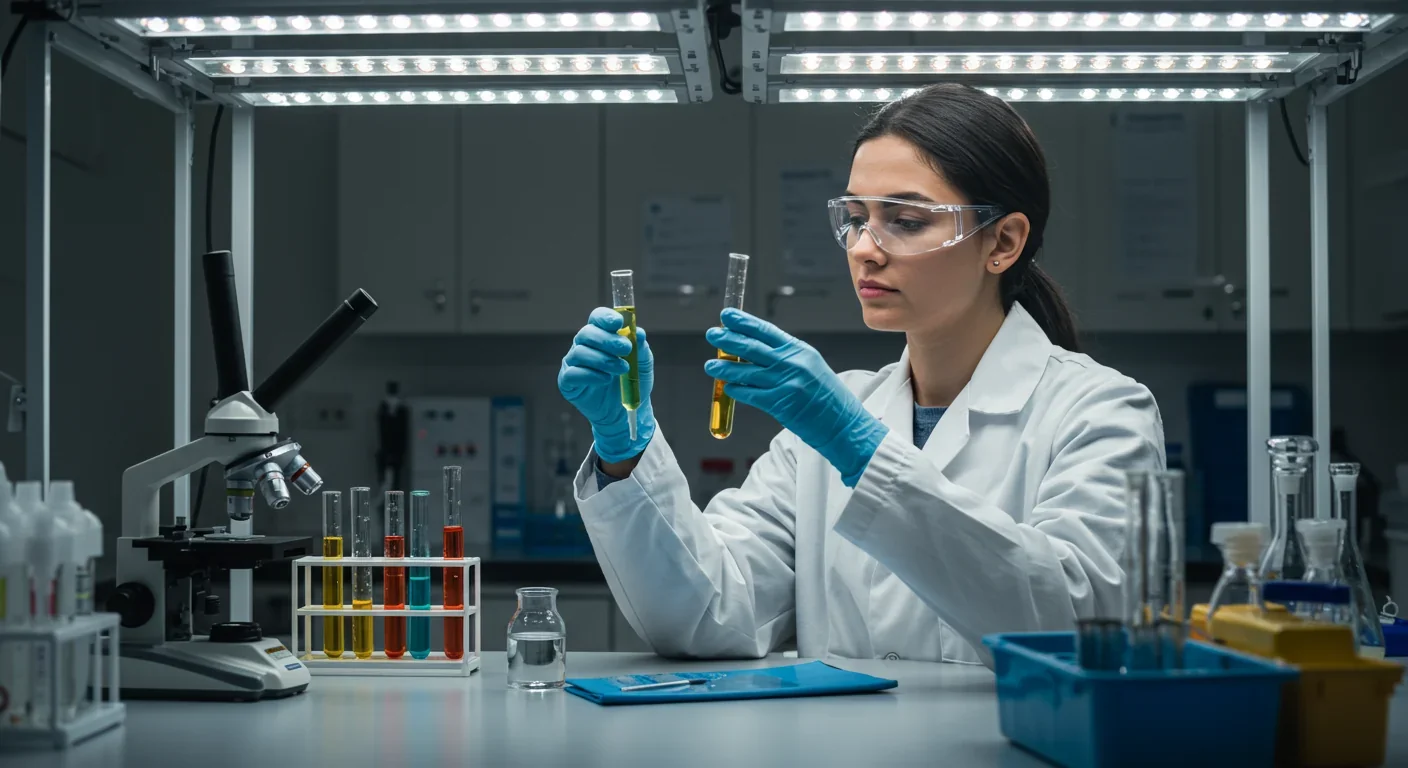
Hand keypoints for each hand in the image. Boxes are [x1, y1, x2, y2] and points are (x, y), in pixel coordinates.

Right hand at [558, 307, 655, 462]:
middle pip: (587, 333)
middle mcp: (584, 346)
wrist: (625, 411)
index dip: (605, 317)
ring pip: (580, 352)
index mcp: (600, 335)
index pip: (596, 318)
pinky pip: (573, 373)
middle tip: (626, 349)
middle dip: (607, 339)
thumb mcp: (642, 364)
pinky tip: (606, 380)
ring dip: (603, 360)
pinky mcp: (567, 381)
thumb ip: (641, 348)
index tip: (619, 322)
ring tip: (622, 369)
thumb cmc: (630, 382)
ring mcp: (573, 363)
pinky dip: (591, 375)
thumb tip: (639, 334)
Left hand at [704, 308, 887, 485]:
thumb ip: (785, 358)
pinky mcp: (780, 403)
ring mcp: (786, 383)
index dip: (744, 322)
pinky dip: (736, 390)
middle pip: (752, 347)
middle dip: (729, 340)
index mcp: (800, 350)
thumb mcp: (810, 367)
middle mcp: (792, 363)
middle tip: (713, 334)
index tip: (728, 316)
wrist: (843, 424)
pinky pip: (750, 394)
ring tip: (711, 365)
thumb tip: (752, 353)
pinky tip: (727, 388)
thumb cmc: (827, 398)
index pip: (766, 331)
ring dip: (725, 368)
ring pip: (746, 371)